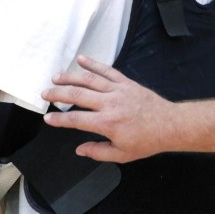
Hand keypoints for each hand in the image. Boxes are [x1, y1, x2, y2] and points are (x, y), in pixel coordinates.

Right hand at [42, 56, 173, 162]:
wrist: (169, 125)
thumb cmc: (147, 141)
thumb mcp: (121, 155)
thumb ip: (98, 152)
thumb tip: (79, 149)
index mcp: (107, 123)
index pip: (76, 119)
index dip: (59, 120)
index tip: (47, 118)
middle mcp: (110, 104)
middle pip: (77, 95)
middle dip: (58, 94)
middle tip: (45, 94)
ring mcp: (118, 90)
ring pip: (89, 79)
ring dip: (70, 77)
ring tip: (55, 77)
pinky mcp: (126, 82)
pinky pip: (106, 70)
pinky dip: (92, 63)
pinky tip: (80, 59)